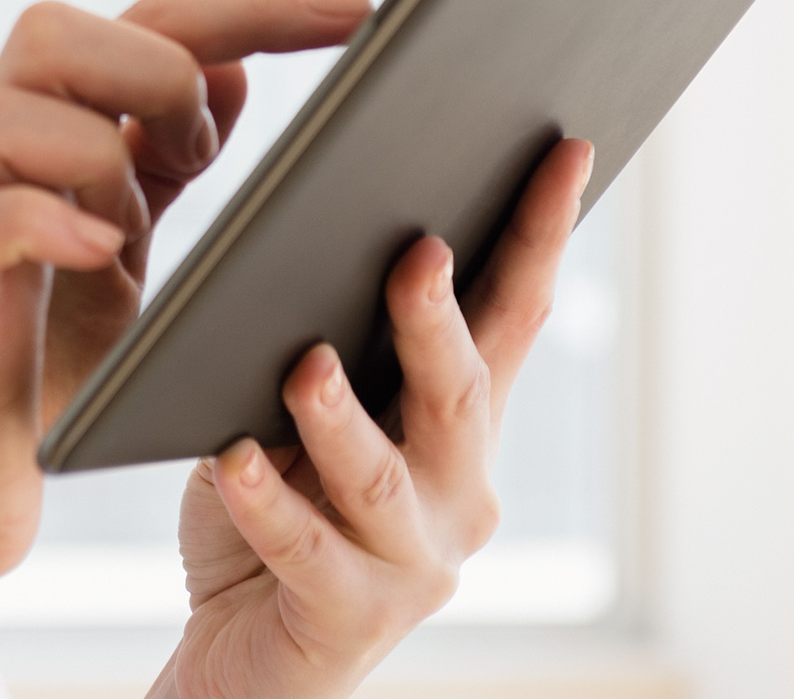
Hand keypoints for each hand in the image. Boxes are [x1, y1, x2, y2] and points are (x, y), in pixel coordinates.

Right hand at [49, 0, 373, 423]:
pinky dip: (40, 224)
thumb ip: (166, 156)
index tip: (359, 13)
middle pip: (53, 31)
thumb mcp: (130, 240)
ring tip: (128, 229)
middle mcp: (0, 143)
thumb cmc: (60, 353)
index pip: (154, 24)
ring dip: (91, 156)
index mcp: (60, 121)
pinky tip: (99, 255)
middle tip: (203, 151)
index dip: (254, 12)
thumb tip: (230, 68)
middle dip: (152, 71)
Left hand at [152, 138, 594, 698]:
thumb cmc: (275, 511)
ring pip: (382, 477)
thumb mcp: (306, 414)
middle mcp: (458, 493)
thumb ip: (329, 337)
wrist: (246, 661)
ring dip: (344, 415)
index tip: (564, 146)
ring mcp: (411, 563)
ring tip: (303, 364)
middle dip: (439, 319)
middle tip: (417, 250)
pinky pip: (304, 551)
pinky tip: (229, 458)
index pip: (511, 316)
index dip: (540, 231)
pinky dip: (266, 502)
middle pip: (461, 392)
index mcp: (458, 426)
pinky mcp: (347, 617)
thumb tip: (311, 219)